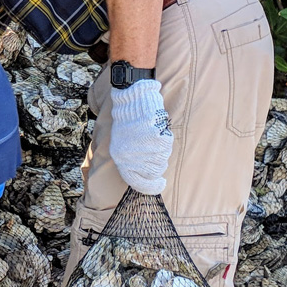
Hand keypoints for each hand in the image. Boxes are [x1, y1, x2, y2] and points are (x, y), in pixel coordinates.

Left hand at [108, 78, 172, 194]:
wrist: (131, 99)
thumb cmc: (127, 120)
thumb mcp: (121, 143)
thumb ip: (131, 160)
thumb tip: (146, 174)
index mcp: (120, 158)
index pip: (136, 182)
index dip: (150, 186)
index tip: (159, 185)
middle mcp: (132, 157)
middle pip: (153, 172)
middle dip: (157, 164)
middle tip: (154, 149)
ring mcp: (144, 150)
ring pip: (162, 159)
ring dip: (161, 149)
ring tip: (152, 134)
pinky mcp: (156, 140)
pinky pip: (166, 146)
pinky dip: (164, 138)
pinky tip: (156, 129)